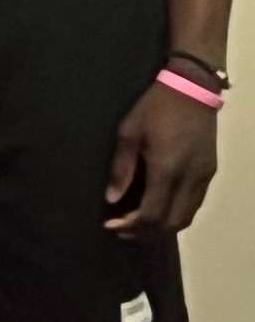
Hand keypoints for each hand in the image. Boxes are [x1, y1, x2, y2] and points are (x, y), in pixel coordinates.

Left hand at [109, 78, 218, 235]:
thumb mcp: (128, 132)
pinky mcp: (210, 172)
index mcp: (167, 168)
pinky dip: (176, 215)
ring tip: (138, 225)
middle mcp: (190, 178)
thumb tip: (112, 199)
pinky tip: (158, 210)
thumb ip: (121, 169)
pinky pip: (195, 204)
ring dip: (162, 227)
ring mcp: (204, 176)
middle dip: (145, 232)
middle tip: (122, 230)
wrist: (192, 89)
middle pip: (172, 223)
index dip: (131, 226)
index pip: (152, 213)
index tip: (111, 225)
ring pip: (187, 217)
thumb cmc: (154, 107)